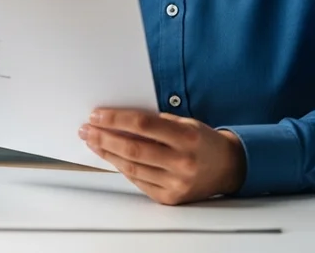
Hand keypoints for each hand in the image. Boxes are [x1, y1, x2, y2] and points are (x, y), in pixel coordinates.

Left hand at [79, 109, 246, 204]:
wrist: (227, 167)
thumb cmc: (202, 140)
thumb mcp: (185, 122)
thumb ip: (155, 122)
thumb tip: (118, 121)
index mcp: (187, 136)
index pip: (142, 124)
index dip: (116, 119)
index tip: (97, 115)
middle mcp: (182, 161)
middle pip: (133, 148)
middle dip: (104, 138)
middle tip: (87, 129)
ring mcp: (176, 183)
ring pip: (132, 168)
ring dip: (107, 154)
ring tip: (93, 142)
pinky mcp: (170, 198)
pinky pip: (139, 181)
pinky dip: (123, 168)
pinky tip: (111, 158)